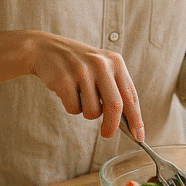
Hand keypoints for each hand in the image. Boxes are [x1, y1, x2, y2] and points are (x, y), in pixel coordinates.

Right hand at [21, 31, 144, 140]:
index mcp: (116, 62)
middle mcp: (101, 65)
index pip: (131, 96)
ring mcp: (82, 71)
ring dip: (86, 112)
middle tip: (107, 134)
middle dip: (112, 126)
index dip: (136, 119)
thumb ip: (116, 90)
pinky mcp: (65, 80)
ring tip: (80, 97)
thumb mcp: (102, 68)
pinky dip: (71, 107)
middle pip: (115, 106)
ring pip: (92, 111)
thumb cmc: (79, 65)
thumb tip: (128, 122)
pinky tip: (67, 92)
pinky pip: (74, 109)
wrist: (46, 49)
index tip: (139, 136)